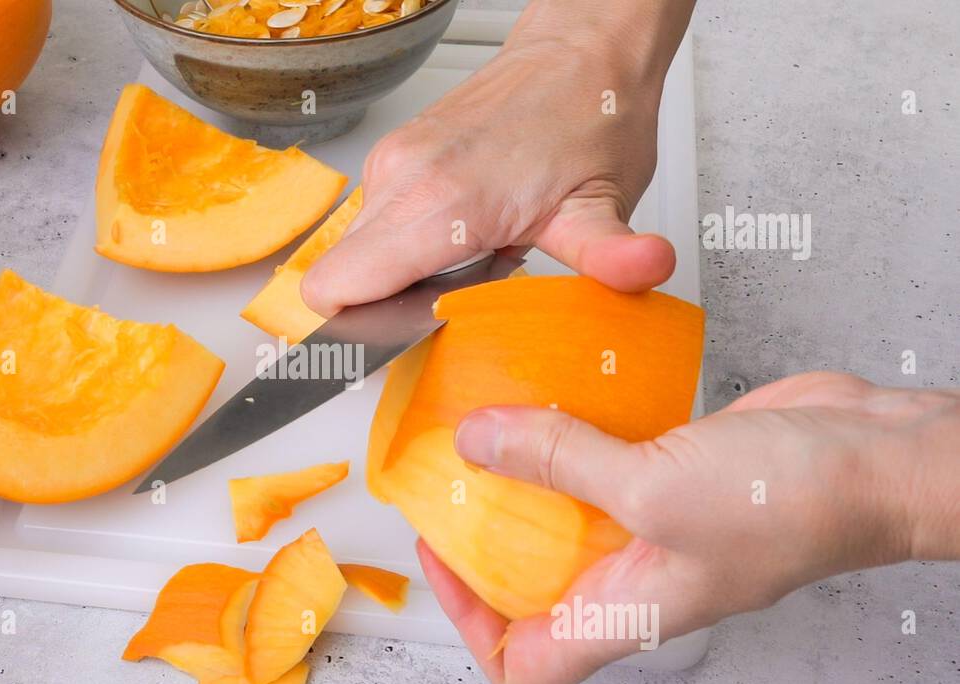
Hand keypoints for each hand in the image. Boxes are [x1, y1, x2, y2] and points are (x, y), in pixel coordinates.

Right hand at [300, 0, 696, 316]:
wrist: (582, 52)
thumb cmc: (589, 118)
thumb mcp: (604, 201)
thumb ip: (610, 253)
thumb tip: (644, 268)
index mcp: (438, 202)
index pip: (336, 288)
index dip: (360, 330)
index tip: (405, 336)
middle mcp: (400, 178)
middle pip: (337, 281)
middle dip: (381, 311)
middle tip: (447, 304)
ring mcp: (391, 163)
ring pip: (353, 255)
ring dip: (396, 278)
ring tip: (463, 264)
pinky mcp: (393, 156)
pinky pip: (371, 226)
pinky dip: (403, 248)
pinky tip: (460, 238)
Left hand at [423, 371, 959, 683]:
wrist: (878, 456)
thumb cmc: (797, 506)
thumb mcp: (653, 488)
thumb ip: (558, 463)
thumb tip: (478, 444)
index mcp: (623, 612)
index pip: (521, 660)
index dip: (470, 622)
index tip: (442, 558)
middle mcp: (630, 576)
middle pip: (528, 577)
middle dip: (485, 529)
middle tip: (455, 473)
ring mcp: (650, 523)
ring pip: (562, 510)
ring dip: (524, 470)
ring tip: (488, 422)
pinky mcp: (669, 471)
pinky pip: (600, 457)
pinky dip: (571, 430)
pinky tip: (554, 392)